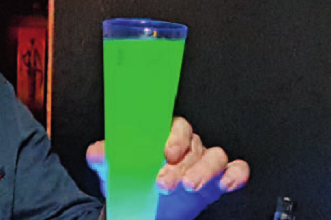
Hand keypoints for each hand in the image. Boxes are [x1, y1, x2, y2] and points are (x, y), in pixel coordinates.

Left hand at [86, 117, 249, 219]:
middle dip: (180, 165)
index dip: (174, 137)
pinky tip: (226, 183)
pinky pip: (236, 169)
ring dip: (204, 172)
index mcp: (166, 134)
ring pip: (215, 157)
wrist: (145, 205)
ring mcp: (204, 160)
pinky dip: (235, 174)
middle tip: (164, 183)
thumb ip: (105, 158)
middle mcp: (188, 144)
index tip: (166, 152)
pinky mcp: (218, 179)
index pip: (176, 126)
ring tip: (189, 187)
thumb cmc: (134, 178)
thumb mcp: (116, 168)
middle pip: (192, 146)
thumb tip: (94, 154)